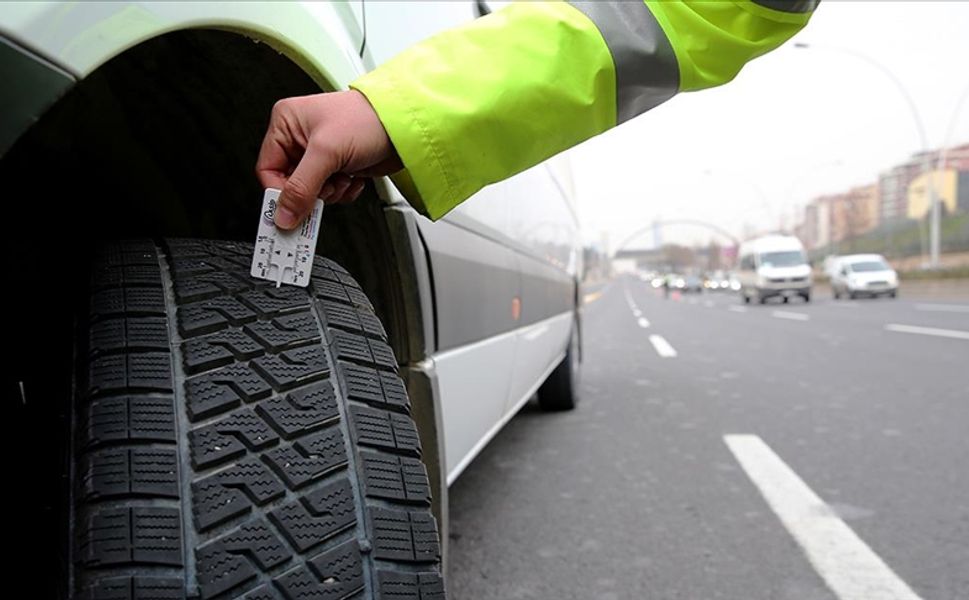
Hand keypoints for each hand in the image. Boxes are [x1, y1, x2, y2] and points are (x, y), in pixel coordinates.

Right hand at [256, 90, 401, 228]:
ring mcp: (321, 153)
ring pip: (311, 192)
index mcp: (286, 123)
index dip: (280, 191)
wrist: (405, 125)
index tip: (291, 209)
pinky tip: (353, 176)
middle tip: (325, 190)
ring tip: (343, 176)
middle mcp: (300, 137)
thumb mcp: (327, 152)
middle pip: (290, 183)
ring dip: (330, 192)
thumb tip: (283, 214)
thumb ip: (301, 187)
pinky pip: (330, 192)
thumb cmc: (367, 119)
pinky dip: (343, 191)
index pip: (268, 169)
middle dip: (311, 191)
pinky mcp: (339, 166)